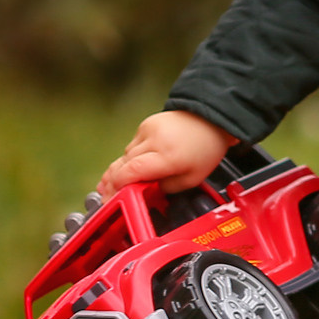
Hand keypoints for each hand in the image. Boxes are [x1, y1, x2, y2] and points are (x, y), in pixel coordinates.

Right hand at [97, 109, 236, 194]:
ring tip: (118, 184)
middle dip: (114, 183)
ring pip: (126, 155)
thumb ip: (164, 188)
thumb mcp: (191, 179)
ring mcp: (148, 129)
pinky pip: (132, 146)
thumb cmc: (205, 150)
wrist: (210, 119)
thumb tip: (142, 192)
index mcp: (169, 156)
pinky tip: (137, 164)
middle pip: (124, 164)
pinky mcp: (145, 124)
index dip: (118, 186)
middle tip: (108, 198)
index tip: (111, 199)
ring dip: (123, 169)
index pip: (133, 171)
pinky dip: (132, 157)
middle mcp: (155, 140)